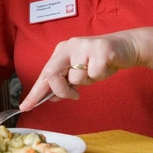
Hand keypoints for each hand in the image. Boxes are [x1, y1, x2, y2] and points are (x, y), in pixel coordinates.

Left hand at [22, 31, 139, 109]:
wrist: (126, 47)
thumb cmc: (101, 61)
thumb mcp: (80, 72)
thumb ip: (66, 82)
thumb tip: (51, 97)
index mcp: (62, 51)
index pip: (44, 73)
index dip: (35, 92)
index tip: (25, 106)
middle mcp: (70, 46)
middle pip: (53, 73)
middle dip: (61, 89)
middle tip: (73, 95)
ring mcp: (84, 46)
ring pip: (77, 77)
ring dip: (88, 81)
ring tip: (97, 70)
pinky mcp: (100, 50)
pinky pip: (95, 74)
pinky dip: (101, 75)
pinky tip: (107, 67)